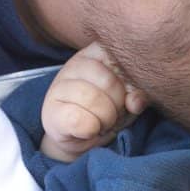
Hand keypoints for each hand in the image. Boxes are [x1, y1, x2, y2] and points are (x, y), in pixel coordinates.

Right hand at [40, 42, 147, 161]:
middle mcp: (76, 63)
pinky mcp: (52, 111)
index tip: (126, 98)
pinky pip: (79, 121)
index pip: (120, 60)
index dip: (129, 86)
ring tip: (101, 123)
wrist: (79, 138)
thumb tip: (135, 103)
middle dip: (118, 107)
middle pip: (109, 83)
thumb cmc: (107, 110)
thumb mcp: (128, 98)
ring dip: (105, 121)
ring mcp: (60, 86)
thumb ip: (137, 93)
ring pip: (94, 101)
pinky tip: (89, 131)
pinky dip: (91, 131)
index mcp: (97, 53)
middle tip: (113, 116)